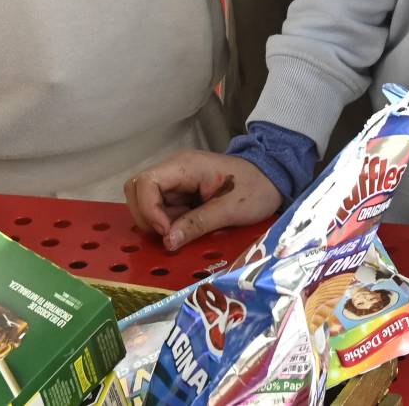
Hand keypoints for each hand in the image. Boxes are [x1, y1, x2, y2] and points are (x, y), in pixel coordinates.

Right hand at [125, 153, 279, 251]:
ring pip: (145, 201)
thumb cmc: (255, 188)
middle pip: (137, 190)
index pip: (145, 182)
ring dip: (155, 221)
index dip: (148, 209)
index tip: (166, 230)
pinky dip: (165, 223)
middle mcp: (173, 171)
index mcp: (184, 166)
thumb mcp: (231, 209)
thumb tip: (168, 241)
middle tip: (170, 234)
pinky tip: (183, 229)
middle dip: (147, 216)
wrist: (272, 178)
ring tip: (180, 231)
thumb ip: (198, 223)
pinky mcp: (179, 194)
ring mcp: (175, 183)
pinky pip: (160, 209)